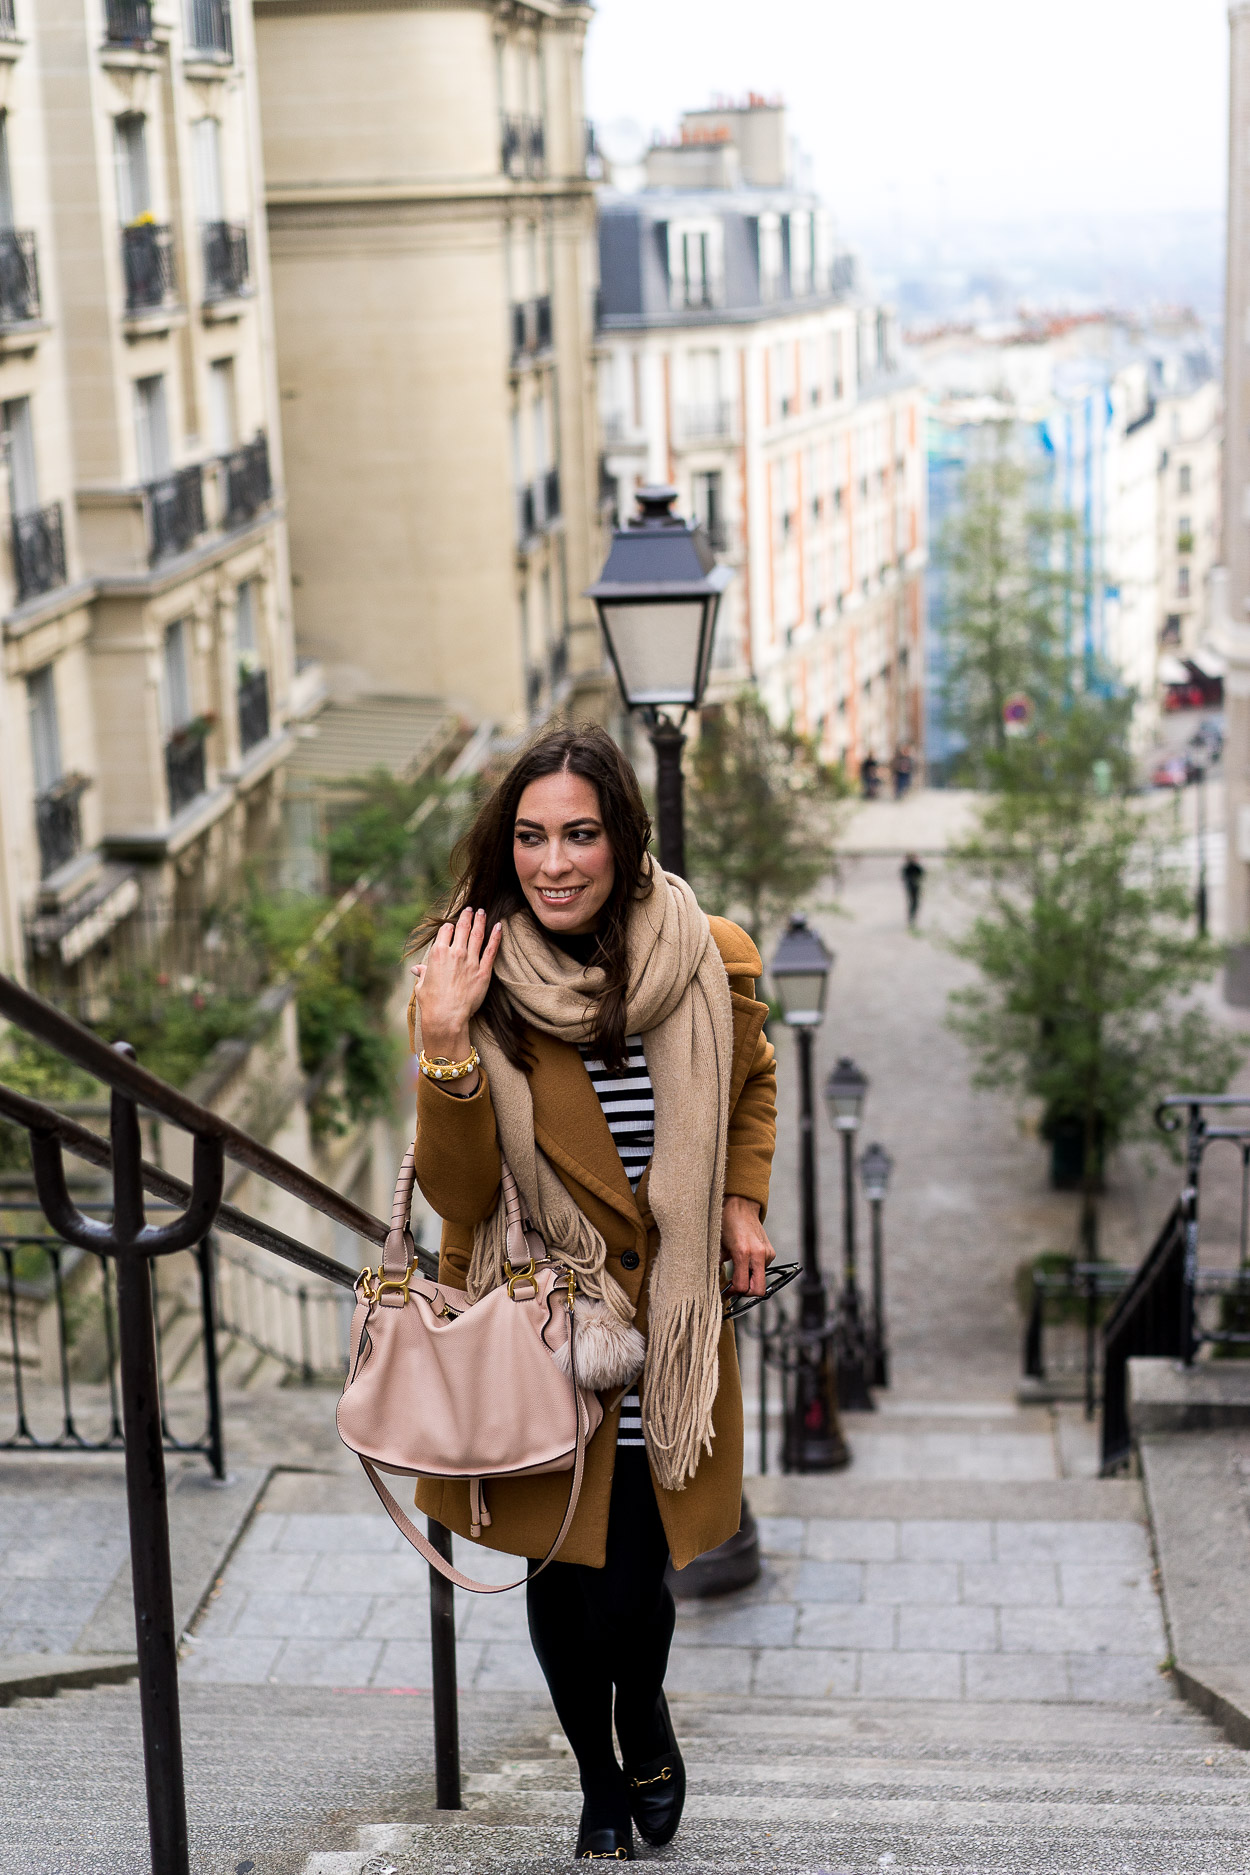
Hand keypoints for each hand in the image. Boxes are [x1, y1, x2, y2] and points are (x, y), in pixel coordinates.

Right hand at [412, 909, 501, 1081]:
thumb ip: (422, 973)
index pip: (446, 931)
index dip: (450, 926)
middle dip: (467, 916)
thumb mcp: (421, 986)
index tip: (453, 924)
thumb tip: (416, 969)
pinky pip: (491, 949)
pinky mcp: (483, 971)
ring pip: (478, 934)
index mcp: (438, 953)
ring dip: (480, 921)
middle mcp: (455, 953)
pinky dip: (496, 936)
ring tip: (483, 912)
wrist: (447, 1016)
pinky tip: (499, 926)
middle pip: (463, 928)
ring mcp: (471, 961)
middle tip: (471, 909)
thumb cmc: (431, 1003)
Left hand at [721, 1196, 774, 1296]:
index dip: (733, 1292)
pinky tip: (745, 1260)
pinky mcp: (771, 1252)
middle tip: (733, 1288)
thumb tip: (715, 1283)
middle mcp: (758, 1254)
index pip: (742, 1286)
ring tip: (737, 1269)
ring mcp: (767, 1253)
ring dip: (749, 1280)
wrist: (740, 1205)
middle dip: (746, 1292)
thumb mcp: (718, 1245)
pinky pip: (763, 1269)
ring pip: (761, 1280)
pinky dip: (754, 1270)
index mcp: (743, 1252)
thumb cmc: (726, 1222)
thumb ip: (718, 1265)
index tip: (726, 1291)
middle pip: (758, 1290)